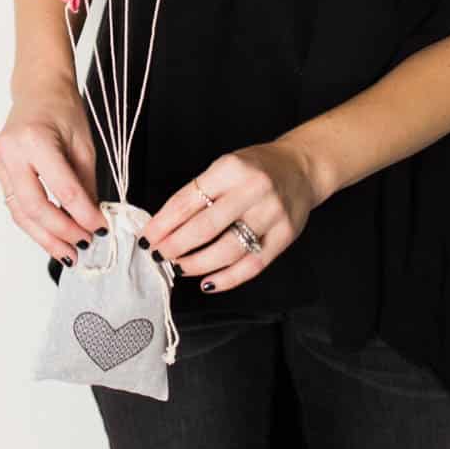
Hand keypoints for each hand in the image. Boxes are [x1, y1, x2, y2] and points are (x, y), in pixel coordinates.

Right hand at [0, 82, 106, 267]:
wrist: (38, 90)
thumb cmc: (62, 110)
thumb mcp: (84, 144)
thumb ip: (86, 184)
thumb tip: (92, 220)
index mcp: (35, 139)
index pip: (63, 189)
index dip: (84, 214)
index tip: (101, 229)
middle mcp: (12, 152)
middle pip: (35, 206)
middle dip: (62, 232)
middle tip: (84, 246)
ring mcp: (0, 162)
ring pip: (21, 212)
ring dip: (45, 237)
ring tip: (68, 253)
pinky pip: (16, 204)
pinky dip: (35, 224)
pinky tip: (52, 237)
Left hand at [138, 137, 333, 293]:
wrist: (302, 168)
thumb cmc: (257, 167)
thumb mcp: (226, 166)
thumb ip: (200, 192)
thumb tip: (165, 225)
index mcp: (231, 168)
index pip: (188, 200)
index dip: (163, 223)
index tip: (147, 236)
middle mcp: (252, 190)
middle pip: (205, 227)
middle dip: (175, 246)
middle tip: (158, 255)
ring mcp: (271, 214)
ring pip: (227, 250)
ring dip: (197, 264)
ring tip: (180, 267)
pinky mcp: (285, 236)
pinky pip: (252, 265)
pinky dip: (227, 278)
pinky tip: (208, 282)